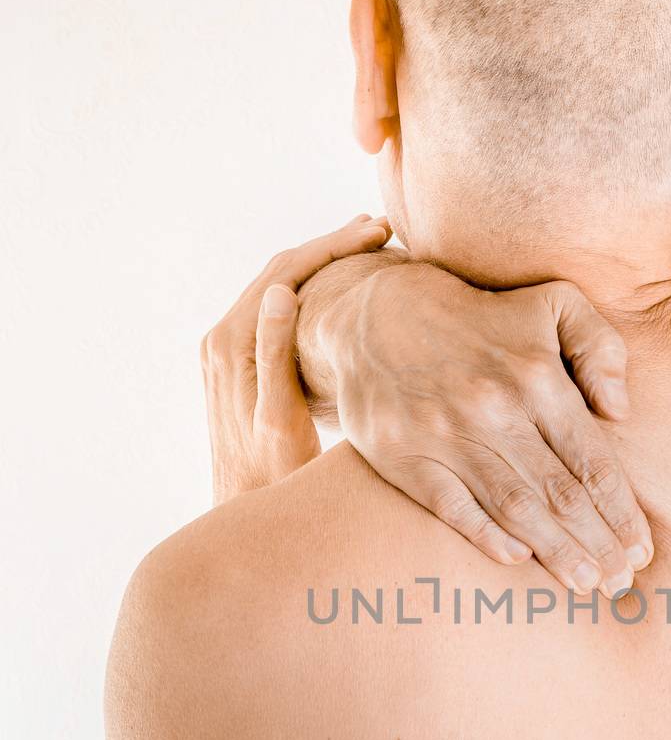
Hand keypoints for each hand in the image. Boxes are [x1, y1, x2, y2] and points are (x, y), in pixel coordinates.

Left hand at [201, 215, 389, 502]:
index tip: (377, 232)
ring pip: (279, 287)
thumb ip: (273, 353)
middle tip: (380, 228)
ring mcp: (228, 349)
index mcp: (230, 344)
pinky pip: (275, 312)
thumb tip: (282, 292)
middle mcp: (221, 338)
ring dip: (322, 264)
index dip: (332, 247)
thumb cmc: (272, 477)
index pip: (284, 272)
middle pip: (280, 270)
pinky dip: (311, 290)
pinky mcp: (240, 363)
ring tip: (367, 247)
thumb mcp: (278, 418)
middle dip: (331, 246)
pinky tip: (341, 290)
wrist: (246, 512)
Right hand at [312, 262, 653, 596]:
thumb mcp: (552, 303)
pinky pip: (454, 509)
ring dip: (555, 552)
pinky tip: (519, 560)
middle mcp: (495, 410)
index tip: (640, 550)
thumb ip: (600, 347)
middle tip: (619, 582)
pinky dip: (487, 537)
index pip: (592, 461)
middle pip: (560, 494)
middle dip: (597, 545)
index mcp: (538, 378)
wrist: (375, 315)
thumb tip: (620, 411)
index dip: (621, 512)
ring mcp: (447, 436)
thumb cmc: (482, 317)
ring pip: (515, 508)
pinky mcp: (406, 457)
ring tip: (584, 583)